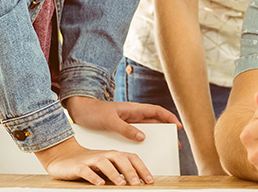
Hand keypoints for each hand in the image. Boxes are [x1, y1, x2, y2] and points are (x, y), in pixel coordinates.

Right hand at [35, 136, 152, 184]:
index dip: (142, 168)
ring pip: (104, 163)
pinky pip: (86, 171)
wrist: (63, 156)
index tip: (149, 180)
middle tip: (137, 184)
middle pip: (120, 159)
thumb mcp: (107, 167)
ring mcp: (91, 160)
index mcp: (114, 155)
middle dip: (130, 171)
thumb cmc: (89, 163)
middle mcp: (105, 155)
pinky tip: (99, 184)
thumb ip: (119, 172)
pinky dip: (93, 176)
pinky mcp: (78, 167)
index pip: (132, 158)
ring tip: (121, 184)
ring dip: (114, 173)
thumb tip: (136, 182)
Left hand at [65, 96, 181, 141]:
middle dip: (166, 130)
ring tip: (162, 148)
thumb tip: (142, 137)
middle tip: (174, 143)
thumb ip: (126, 129)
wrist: (80, 111)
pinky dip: (143, 140)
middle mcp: (134, 114)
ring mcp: (129, 121)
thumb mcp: (110, 121)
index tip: (178, 126)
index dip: (169, 117)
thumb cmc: (94, 113)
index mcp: (134, 109)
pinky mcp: (122, 128)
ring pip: (147, 128)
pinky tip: (144, 149)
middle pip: (155, 121)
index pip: (157, 111)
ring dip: (156, 136)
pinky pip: (136, 134)